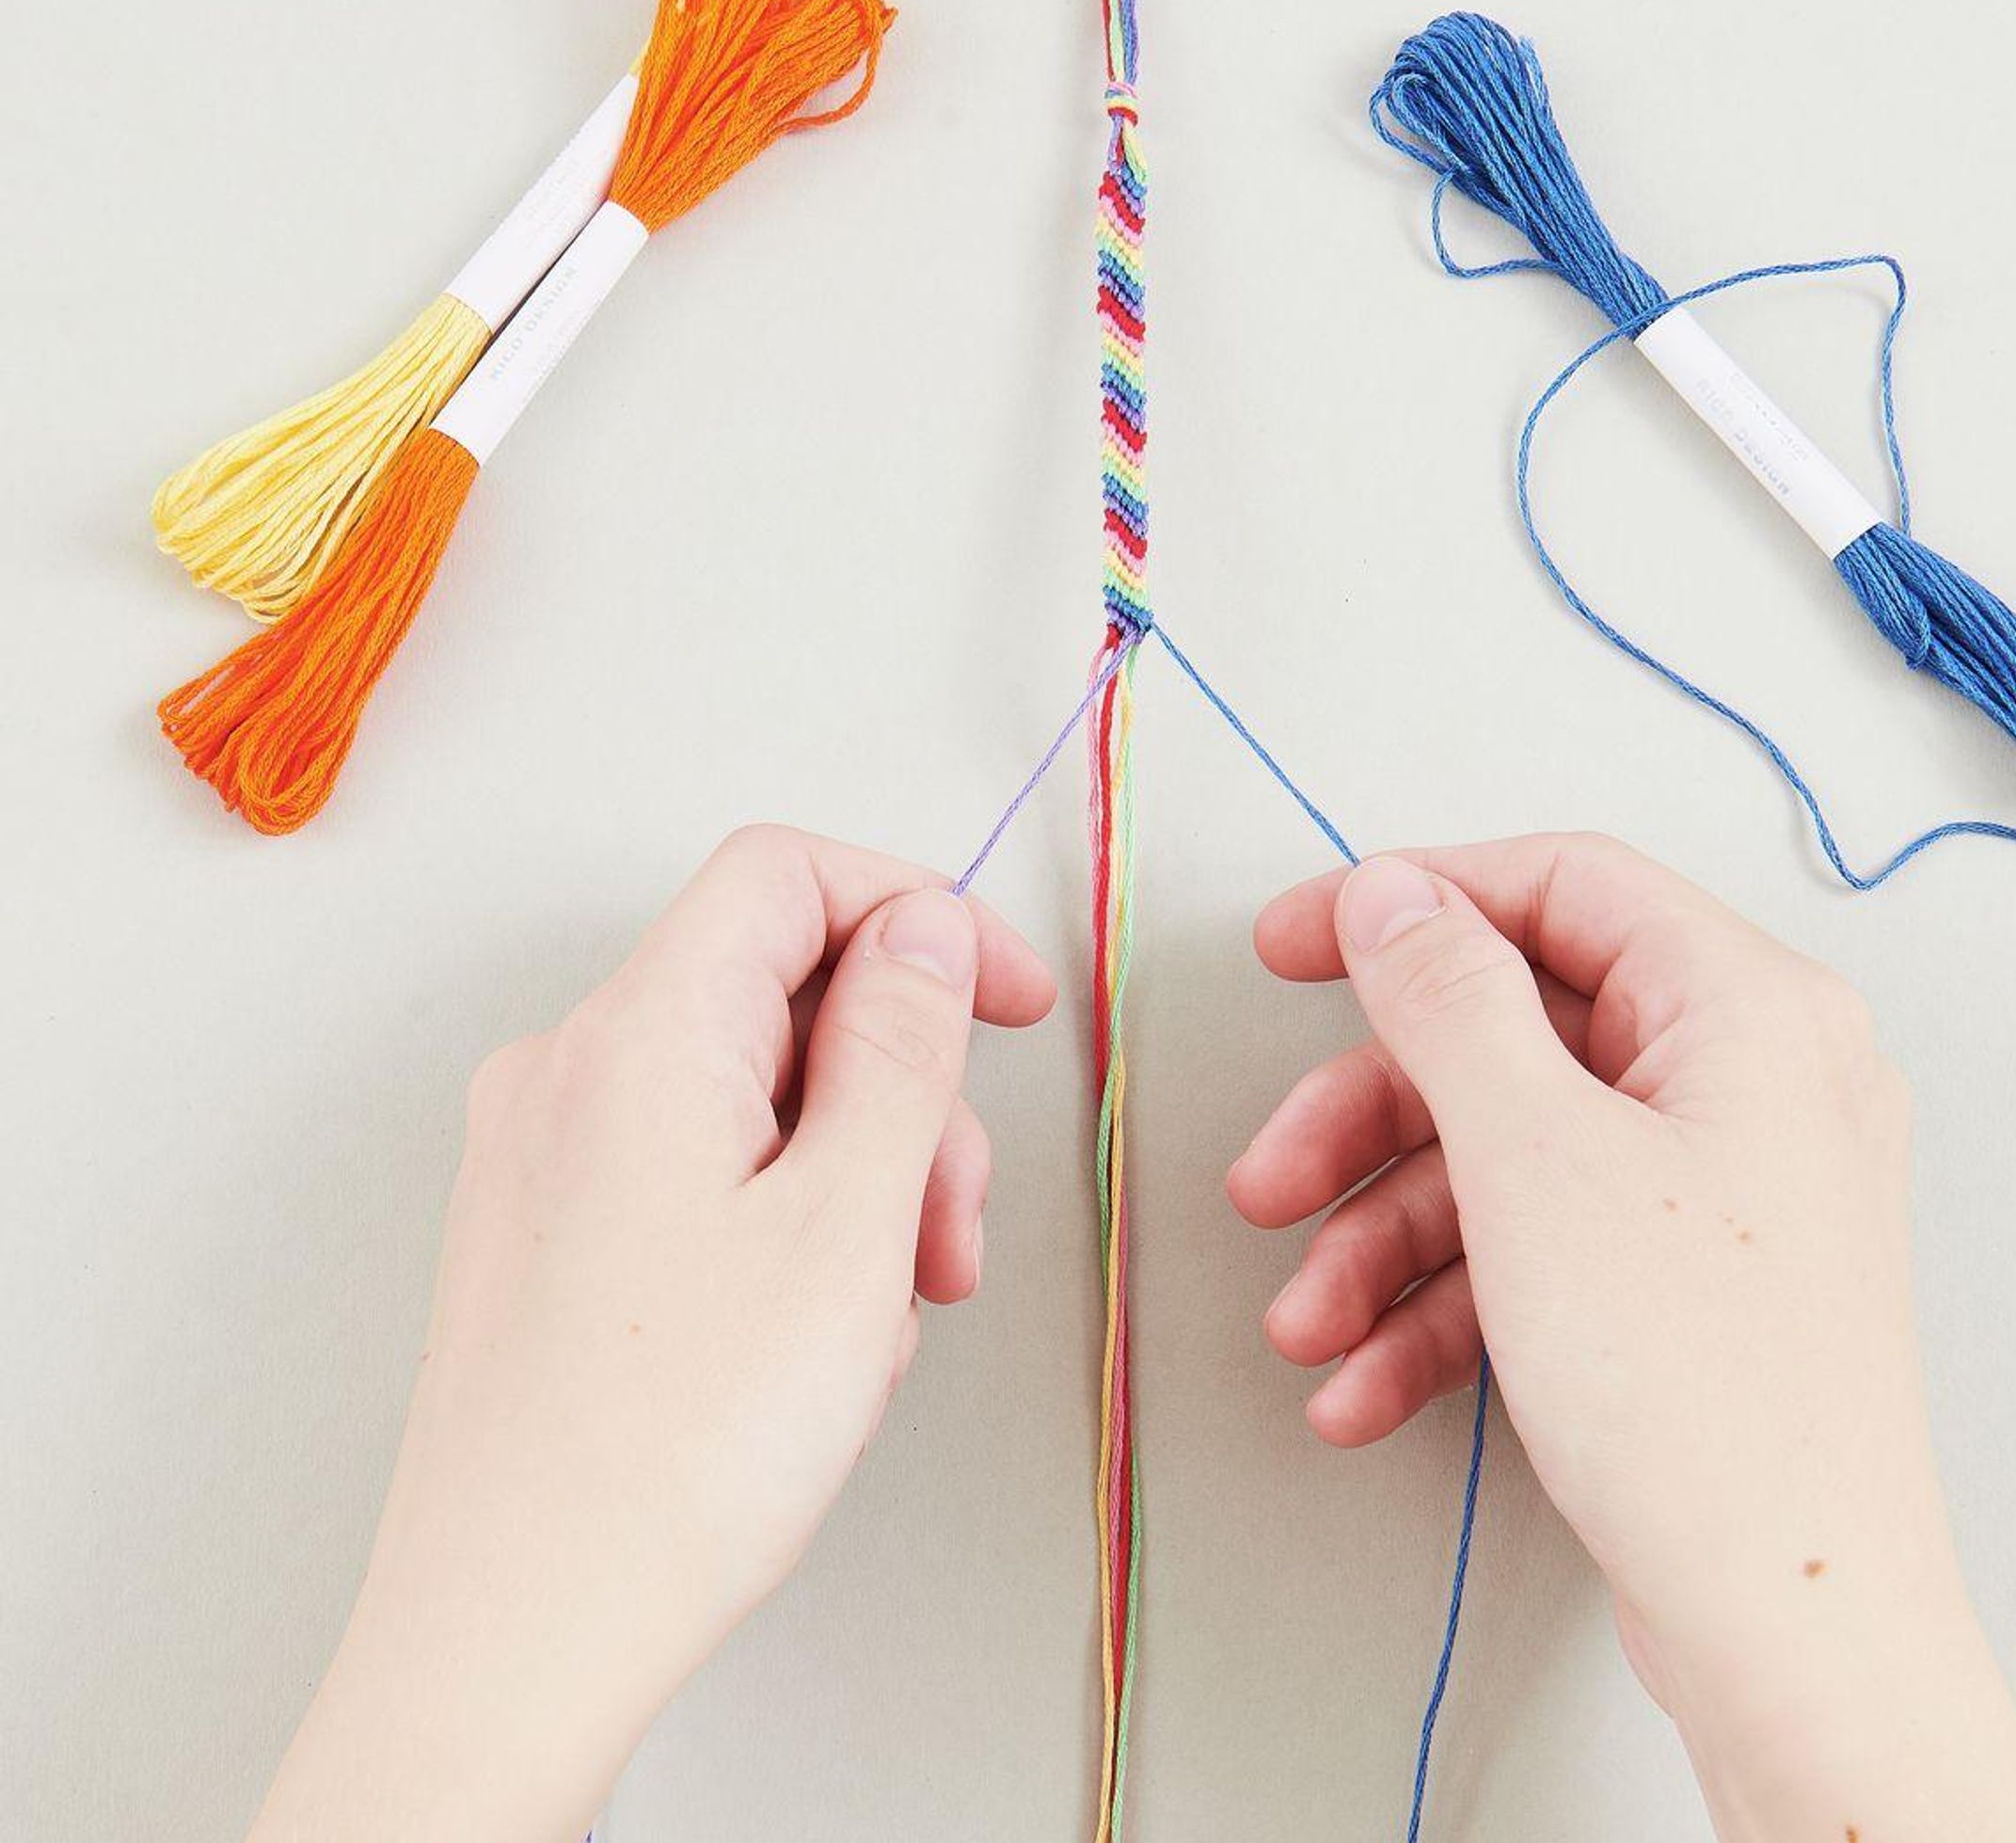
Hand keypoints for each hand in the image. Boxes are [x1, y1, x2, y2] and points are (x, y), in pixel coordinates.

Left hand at [247, 827, 1054, 1842]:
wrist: (512, 1635)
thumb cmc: (672, 1450)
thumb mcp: (847, 1224)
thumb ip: (900, 1047)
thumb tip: (922, 931)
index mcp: (640, 1033)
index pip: (788, 875)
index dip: (921, 912)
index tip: (1010, 999)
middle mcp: (569, 1069)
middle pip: (779, 992)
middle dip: (901, 1090)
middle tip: (946, 1229)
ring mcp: (544, 1153)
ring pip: (748, 1091)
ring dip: (853, 1173)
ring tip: (883, 1312)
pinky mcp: (544, 1231)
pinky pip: (696, 1166)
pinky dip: (782, 1219)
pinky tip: (813, 1336)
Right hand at [1232, 835, 2015, 1840]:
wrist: (1793, 1628)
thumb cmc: (1701, 1388)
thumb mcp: (1535, 1158)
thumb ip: (1449, 1000)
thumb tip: (1396, 895)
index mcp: (1746, 1009)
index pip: (1557, 886)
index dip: (1410, 902)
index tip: (1293, 945)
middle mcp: (1747, 1082)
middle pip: (1510, 1039)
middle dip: (1367, 1125)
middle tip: (1267, 1181)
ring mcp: (1718, 1191)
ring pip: (1507, 1159)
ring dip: (1384, 1240)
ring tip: (1306, 1328)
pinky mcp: (1685, 1289)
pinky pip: (1541, 1252)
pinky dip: (1446, 1308)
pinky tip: (1364, 1386)